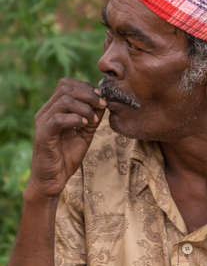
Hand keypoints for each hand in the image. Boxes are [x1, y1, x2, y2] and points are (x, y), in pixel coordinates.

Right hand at [25, 78, 105, 200]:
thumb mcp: (84, 133)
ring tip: (94, 119)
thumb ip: (92, 117)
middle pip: (65, 87)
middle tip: (102, 105)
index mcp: (53, 109)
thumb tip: (104, 101)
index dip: (86, 87)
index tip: (102, 98)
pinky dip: (75, 119)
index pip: (66, 84)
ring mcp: (43, 123)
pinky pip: (58, 119)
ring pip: (63, 101)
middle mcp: (45, 112)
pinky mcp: (43, 135)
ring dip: (84, 107)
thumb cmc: (66, 157)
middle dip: (88, 94)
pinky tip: (84, 125)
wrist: (52, 180)